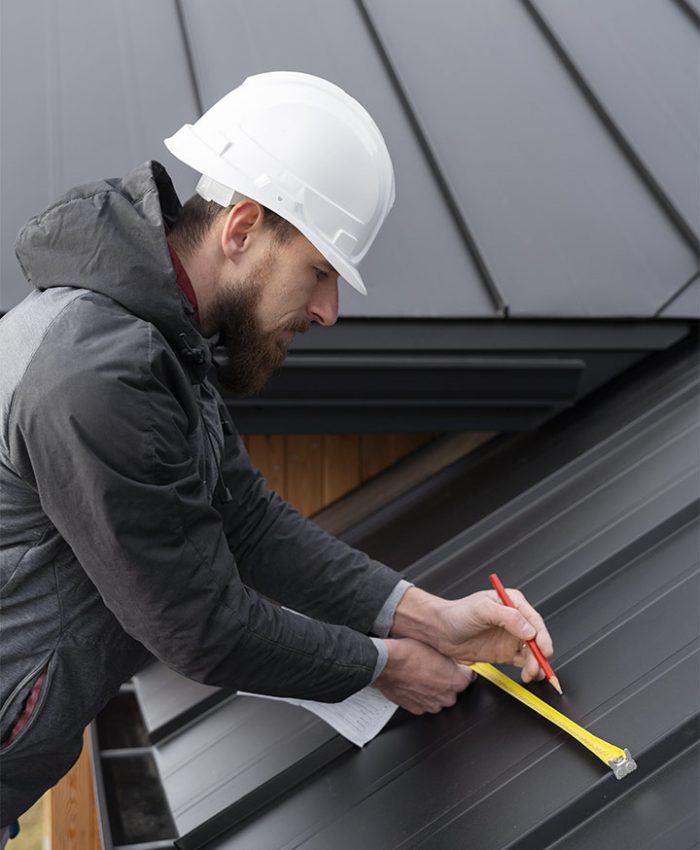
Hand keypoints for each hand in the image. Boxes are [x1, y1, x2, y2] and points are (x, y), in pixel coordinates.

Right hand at [373, 638, 474, 714]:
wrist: (386, 664)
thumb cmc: (408, 653)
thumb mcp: (436, 647)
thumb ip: (450, 659)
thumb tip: (453, 660)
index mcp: (456, 681)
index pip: (469, 677)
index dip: (461, 669)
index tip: (457, 666)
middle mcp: (446, 697)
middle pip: (454, 689)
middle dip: (447, 680)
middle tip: (436, 668)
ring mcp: (431, 705)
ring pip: (439, 697)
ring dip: (434, 689)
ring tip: (422, 674)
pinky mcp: (417, 710)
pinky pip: (425, 703)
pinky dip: (421, 695)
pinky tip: (414, 682)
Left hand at [391, 587, 553, 684]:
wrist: (439, 631)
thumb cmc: (457, 614)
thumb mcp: (482, 609)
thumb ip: (508, 618)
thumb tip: (530, 630)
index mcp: (512, 603)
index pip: (534, 620)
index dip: (542, 636)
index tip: (544, 650)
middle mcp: (514, 620)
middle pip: (536, 638)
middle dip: (540, 654)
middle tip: (538, 666)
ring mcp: (510, 637)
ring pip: (532, 652)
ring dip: (535, 663)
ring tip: (531, 674)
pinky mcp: (504, 652)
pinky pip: (523, 661)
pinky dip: (529, 669)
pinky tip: (529, 675)